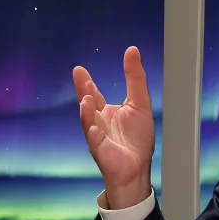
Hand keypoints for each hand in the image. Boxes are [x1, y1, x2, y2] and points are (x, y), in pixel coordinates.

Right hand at [72, 46, 153, 209]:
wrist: (137, 168)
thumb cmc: (137, 139)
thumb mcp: (140, 102)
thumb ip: (134, 77)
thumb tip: (131, 50)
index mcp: (105, 112)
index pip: (94, 94)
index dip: (87, 82)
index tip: (79, 69)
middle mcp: (98, 123)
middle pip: (88, 104)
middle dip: (83, 90)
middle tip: (79, 75)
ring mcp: (98, 138)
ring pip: (88, 123)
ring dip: (86, 113)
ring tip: (86, 100)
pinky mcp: (102, 153)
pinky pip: (95, 144)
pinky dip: (94, 137)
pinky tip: (94, 130)